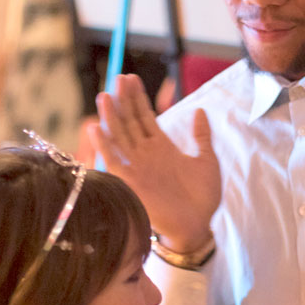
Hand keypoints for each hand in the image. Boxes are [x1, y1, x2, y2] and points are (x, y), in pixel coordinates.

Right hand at [92, 74, 220, 251]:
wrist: (198, 226)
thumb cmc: (203, 198)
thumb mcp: (207, 161)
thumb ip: (202, 136)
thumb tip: (199, 111)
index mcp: (162, 147)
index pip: (145, 116)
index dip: (138, 98)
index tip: (131, 78)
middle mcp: (146, 154)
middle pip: (130, 121)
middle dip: (124, 100)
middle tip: (119, 77)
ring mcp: (137, 167)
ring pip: (120, 137)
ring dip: (111, 117)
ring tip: (105, 96)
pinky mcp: (131, 182)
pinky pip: (114, 161)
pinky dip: (104, 145)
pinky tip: (96, 127)